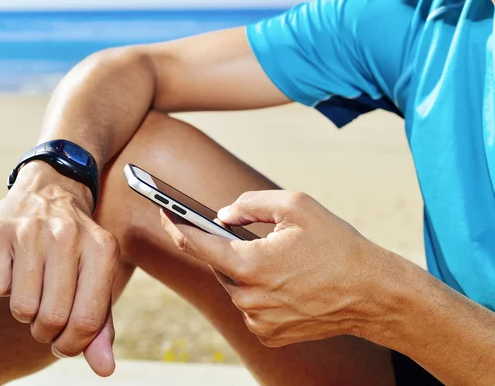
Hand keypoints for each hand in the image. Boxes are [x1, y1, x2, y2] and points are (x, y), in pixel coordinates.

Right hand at [0, 161, 118, 375]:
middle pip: (52, 318)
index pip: (87, 321)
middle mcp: (69, 236)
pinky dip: (4, 289)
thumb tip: (105, 369)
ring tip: (35, 288)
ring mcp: (32, 230)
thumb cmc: (77, 247)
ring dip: (26, 311)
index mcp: (103, 250)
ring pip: (22, 308)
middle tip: (47, 317)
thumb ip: (100, 324)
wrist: (51, 191)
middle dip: (47, 331)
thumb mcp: (97, 278)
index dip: (72, 346)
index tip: (65, 344)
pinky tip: (16, 268)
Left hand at [161, 190, 397, 346]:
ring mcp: (258, 321)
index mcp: (250, 265)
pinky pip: (249, 306)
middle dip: (225, 247)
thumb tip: (221, 216)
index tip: (164, 212)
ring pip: (234, 286)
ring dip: (243, 269)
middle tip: (241, 233)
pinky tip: (284, 281)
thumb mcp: (295, 206)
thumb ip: (249, 204)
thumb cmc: (337, 245)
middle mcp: (248, 298)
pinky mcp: (269, 334)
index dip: (176, 226)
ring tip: (276, 258)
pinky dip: (257, 290)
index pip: (197, 245)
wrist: (373, 293)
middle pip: (218, 265)